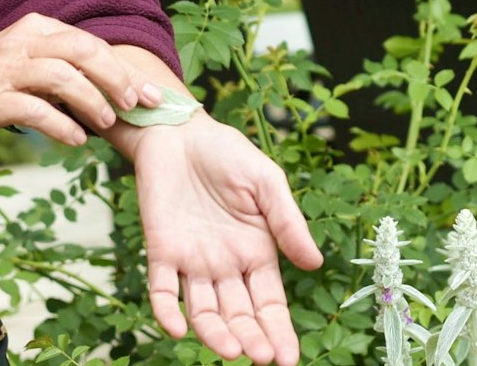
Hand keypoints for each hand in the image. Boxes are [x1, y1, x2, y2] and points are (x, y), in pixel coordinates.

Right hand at [0, 13, 161, 144]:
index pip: (91, 43)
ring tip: (107, 122)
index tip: (152, 94)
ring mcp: (7, 71)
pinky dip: (61, 125)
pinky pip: (34, 110)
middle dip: (116, 77)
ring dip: (91, 100)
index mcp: (38, 28)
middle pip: (81, 50)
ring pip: (60, 77)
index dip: (125, 68)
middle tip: (135, 104)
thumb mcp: (30, 59)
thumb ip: (67, 66)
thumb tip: (118, 87)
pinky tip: (77, 139)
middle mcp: (24, 43)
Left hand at [132, 114, 323, 365]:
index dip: (279, 332)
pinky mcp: (161, 251)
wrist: (181, 133)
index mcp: (257, 253)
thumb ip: (288, 222)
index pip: (270, 304)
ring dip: (215, 335)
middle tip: (262, 358)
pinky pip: (162, 290)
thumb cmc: (228, 154)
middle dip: (252, 339)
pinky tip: (177, 329)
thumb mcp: (268, 183)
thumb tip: (315, 263)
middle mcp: (225, 266)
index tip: (289, 360)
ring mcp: (192, 262)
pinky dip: (167, 311)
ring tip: (230, 352)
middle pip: (239, 315)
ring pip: (204, 311)